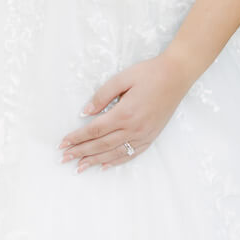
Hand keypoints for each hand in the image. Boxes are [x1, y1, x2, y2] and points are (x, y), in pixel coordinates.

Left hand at [59, 54, 190, 172]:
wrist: (177, 75)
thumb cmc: (149, 73)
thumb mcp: (123, 77)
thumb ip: (103, 95)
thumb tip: (85, 112)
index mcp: (124, 113)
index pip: (95, 130)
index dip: (77, 138)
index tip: (63, 143)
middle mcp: (133, 128)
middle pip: (101, 145)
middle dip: (81, 152)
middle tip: (64, 159)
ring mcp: (143, 135)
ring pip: (114, 153)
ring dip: (95, 161)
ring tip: (79, 167)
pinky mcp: (151, 137)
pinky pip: (130, 154)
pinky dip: (116, 161)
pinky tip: (104, 165)